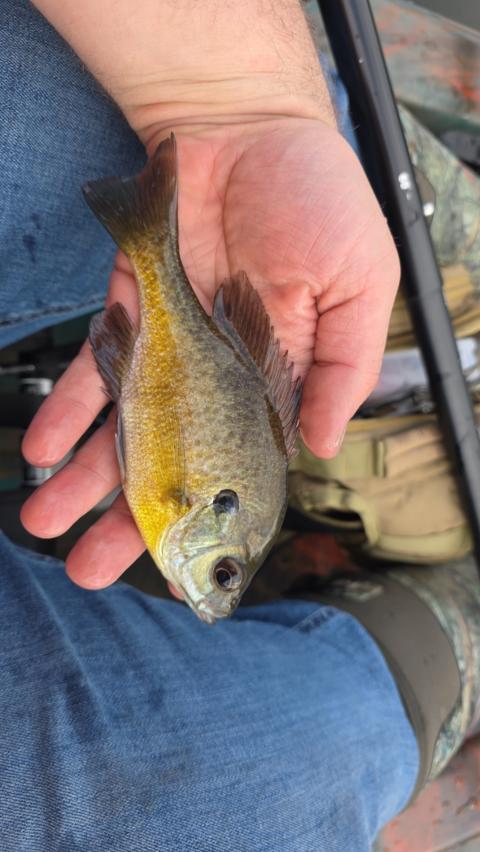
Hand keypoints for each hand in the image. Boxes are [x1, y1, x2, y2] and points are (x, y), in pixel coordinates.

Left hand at [21, 118, 399, 588]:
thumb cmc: (316, 202)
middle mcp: (216, 378)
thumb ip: (342, 369)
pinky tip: (42, 447)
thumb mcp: (358, 287)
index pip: (236, 468)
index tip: (178, 564)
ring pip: (121, 427)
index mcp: (274, 383)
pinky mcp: (128, 313)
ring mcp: (168, 349)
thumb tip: (322, 447)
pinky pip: (93, 367)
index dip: (208, 515)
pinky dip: (66, 406)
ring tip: (43, 523)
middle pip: (168, 461)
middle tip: (88, 570)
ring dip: (81, 476)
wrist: (247, 126)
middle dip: (127, 517)